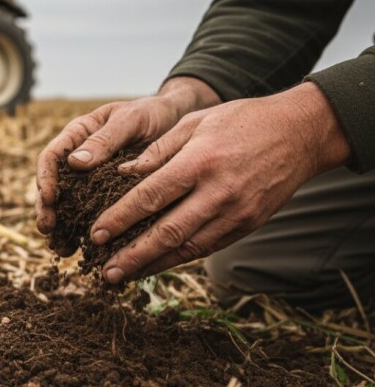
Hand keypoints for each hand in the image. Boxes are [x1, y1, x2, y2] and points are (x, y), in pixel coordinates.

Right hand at [36, 78, 220, 255]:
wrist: (177, 120)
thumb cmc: (152, 114)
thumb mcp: (130, 120)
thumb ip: (105, 139)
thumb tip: (74, 162)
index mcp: (78, 136)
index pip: (51, 157)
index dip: (46, 178)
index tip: (50, 198)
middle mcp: (79, 159)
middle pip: (53, 186)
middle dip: (48, 210)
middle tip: (48, 229)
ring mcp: (91, 179)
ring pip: (68, 205)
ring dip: (62, 228)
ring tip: (64, 249)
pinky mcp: (107, 195)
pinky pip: (92, 214)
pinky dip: (86, 232)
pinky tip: (85, 251)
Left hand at [93, 82, 351, 283]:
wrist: (300, 133)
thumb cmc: (241, 120)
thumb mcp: (195, 123)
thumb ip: (158, 151)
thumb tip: (123, 174)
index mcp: (199, 162)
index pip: (150, 197)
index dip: (120, 218)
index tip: (96, 234)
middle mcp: (217, 192)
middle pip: (166, 232)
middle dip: (131, 255)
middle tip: (104, 271)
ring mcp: (235, 213)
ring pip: (187, 247)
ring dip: (152, 265)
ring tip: (124, 275)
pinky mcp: (248, 225)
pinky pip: (207, 247)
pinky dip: (179, 258)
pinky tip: (156, 264)